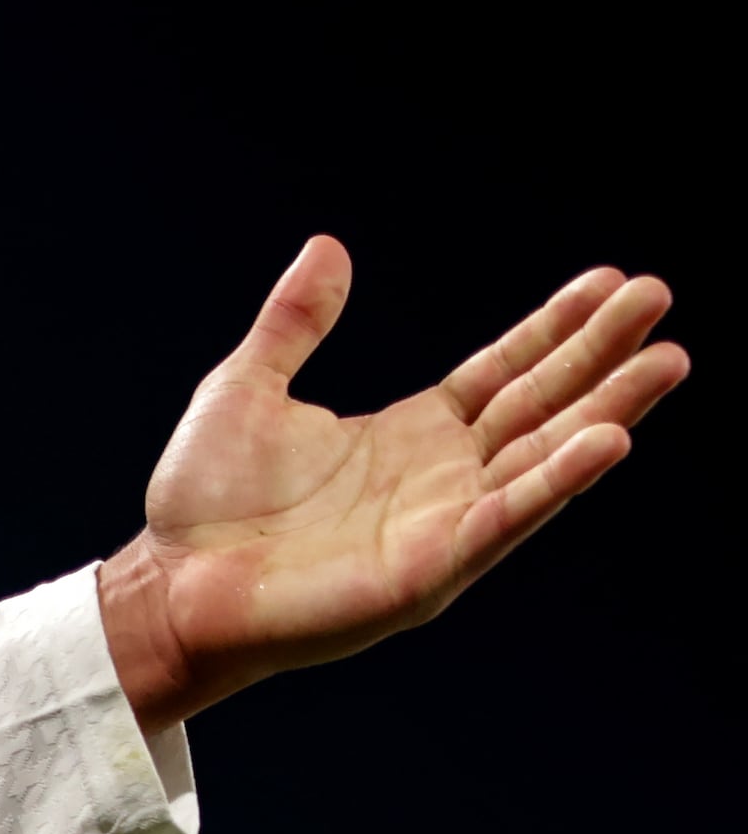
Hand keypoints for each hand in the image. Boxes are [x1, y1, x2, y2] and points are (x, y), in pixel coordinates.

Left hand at [97, 239, 685, 728]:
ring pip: (544, 458)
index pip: (505, 371)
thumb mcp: (247, 388)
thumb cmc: (204, 503)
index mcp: (411, 433)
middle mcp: (442, 476)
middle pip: (542, 403)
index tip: (611, 284)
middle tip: (660, 298)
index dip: (556, 329)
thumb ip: (295, 323)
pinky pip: (504, 520)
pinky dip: (555, 483)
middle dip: (603, 354)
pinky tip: (606, 441)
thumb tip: (328, 248)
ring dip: (607, 410)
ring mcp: (443, 524)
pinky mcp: (430, 570)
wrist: (168, 586)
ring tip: (666, 361)